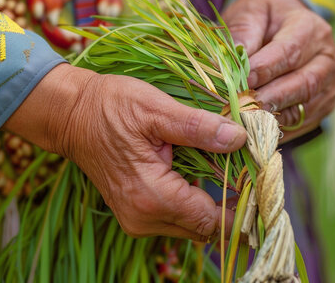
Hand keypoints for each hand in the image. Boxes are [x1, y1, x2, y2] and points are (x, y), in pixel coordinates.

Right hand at [4, 64, 245, 240]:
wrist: (72, 115)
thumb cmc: (111, 106)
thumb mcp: (157, 109)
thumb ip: (198, 128)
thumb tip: (239, 139)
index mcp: (151, 195)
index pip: (210, 220)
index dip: (240, 209)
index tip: (262, 189)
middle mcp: (143, 217)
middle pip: (203, 228)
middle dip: (230, 206)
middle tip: (249, 174)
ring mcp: (137, 219)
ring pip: (191, 226)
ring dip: (213, 204)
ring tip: (231, 171)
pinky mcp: (136, 212)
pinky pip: (176, 218)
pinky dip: (195, 202)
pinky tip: (203, 174)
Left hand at [222, 0, 334, 140]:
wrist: (284, 28)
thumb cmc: (264, 20)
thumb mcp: (252, 12)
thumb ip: (244, 32)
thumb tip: (236, 59)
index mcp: (311, 28)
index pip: (291, 52)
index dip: (266, 69)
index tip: (243, 81)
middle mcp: (328, 57)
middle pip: (304, 83)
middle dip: (271, 98)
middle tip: (243, 108)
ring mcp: (331, 85)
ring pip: (304, 107)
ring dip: (274, 117)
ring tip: (246, 121)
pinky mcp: (324, 106)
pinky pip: (302, 123)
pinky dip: (278, 129)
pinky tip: (255, 130)